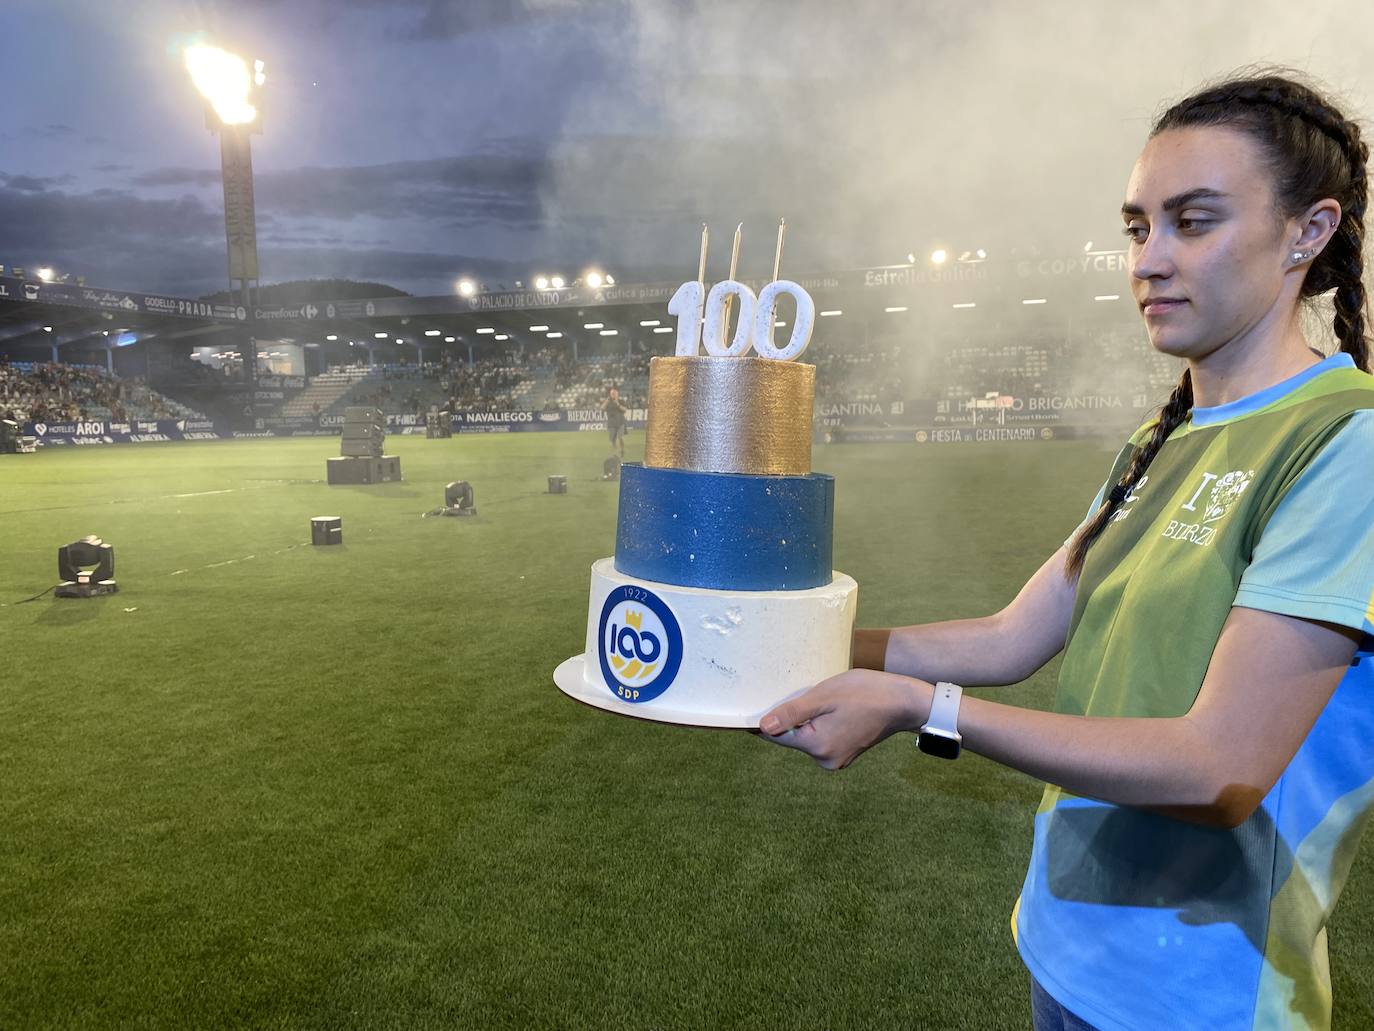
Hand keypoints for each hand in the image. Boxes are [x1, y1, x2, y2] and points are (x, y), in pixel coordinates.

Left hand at [757, 669, 931, 769]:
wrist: (905, 702)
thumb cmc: (866, 693)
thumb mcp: (825, 696)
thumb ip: (792, 713)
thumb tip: (763, 727)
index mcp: (817, 747)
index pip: (777, 736)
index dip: (764, 720)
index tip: (754, 704)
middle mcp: (825, 760)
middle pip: (791, 736)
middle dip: (790, 715)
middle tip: (799, 692)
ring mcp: (836, 759)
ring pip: (806, 736)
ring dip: (806, 718)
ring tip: (820, 697)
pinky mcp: (844, 753)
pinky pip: (820, 737)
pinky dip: (819, 723)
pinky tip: (831, 707)